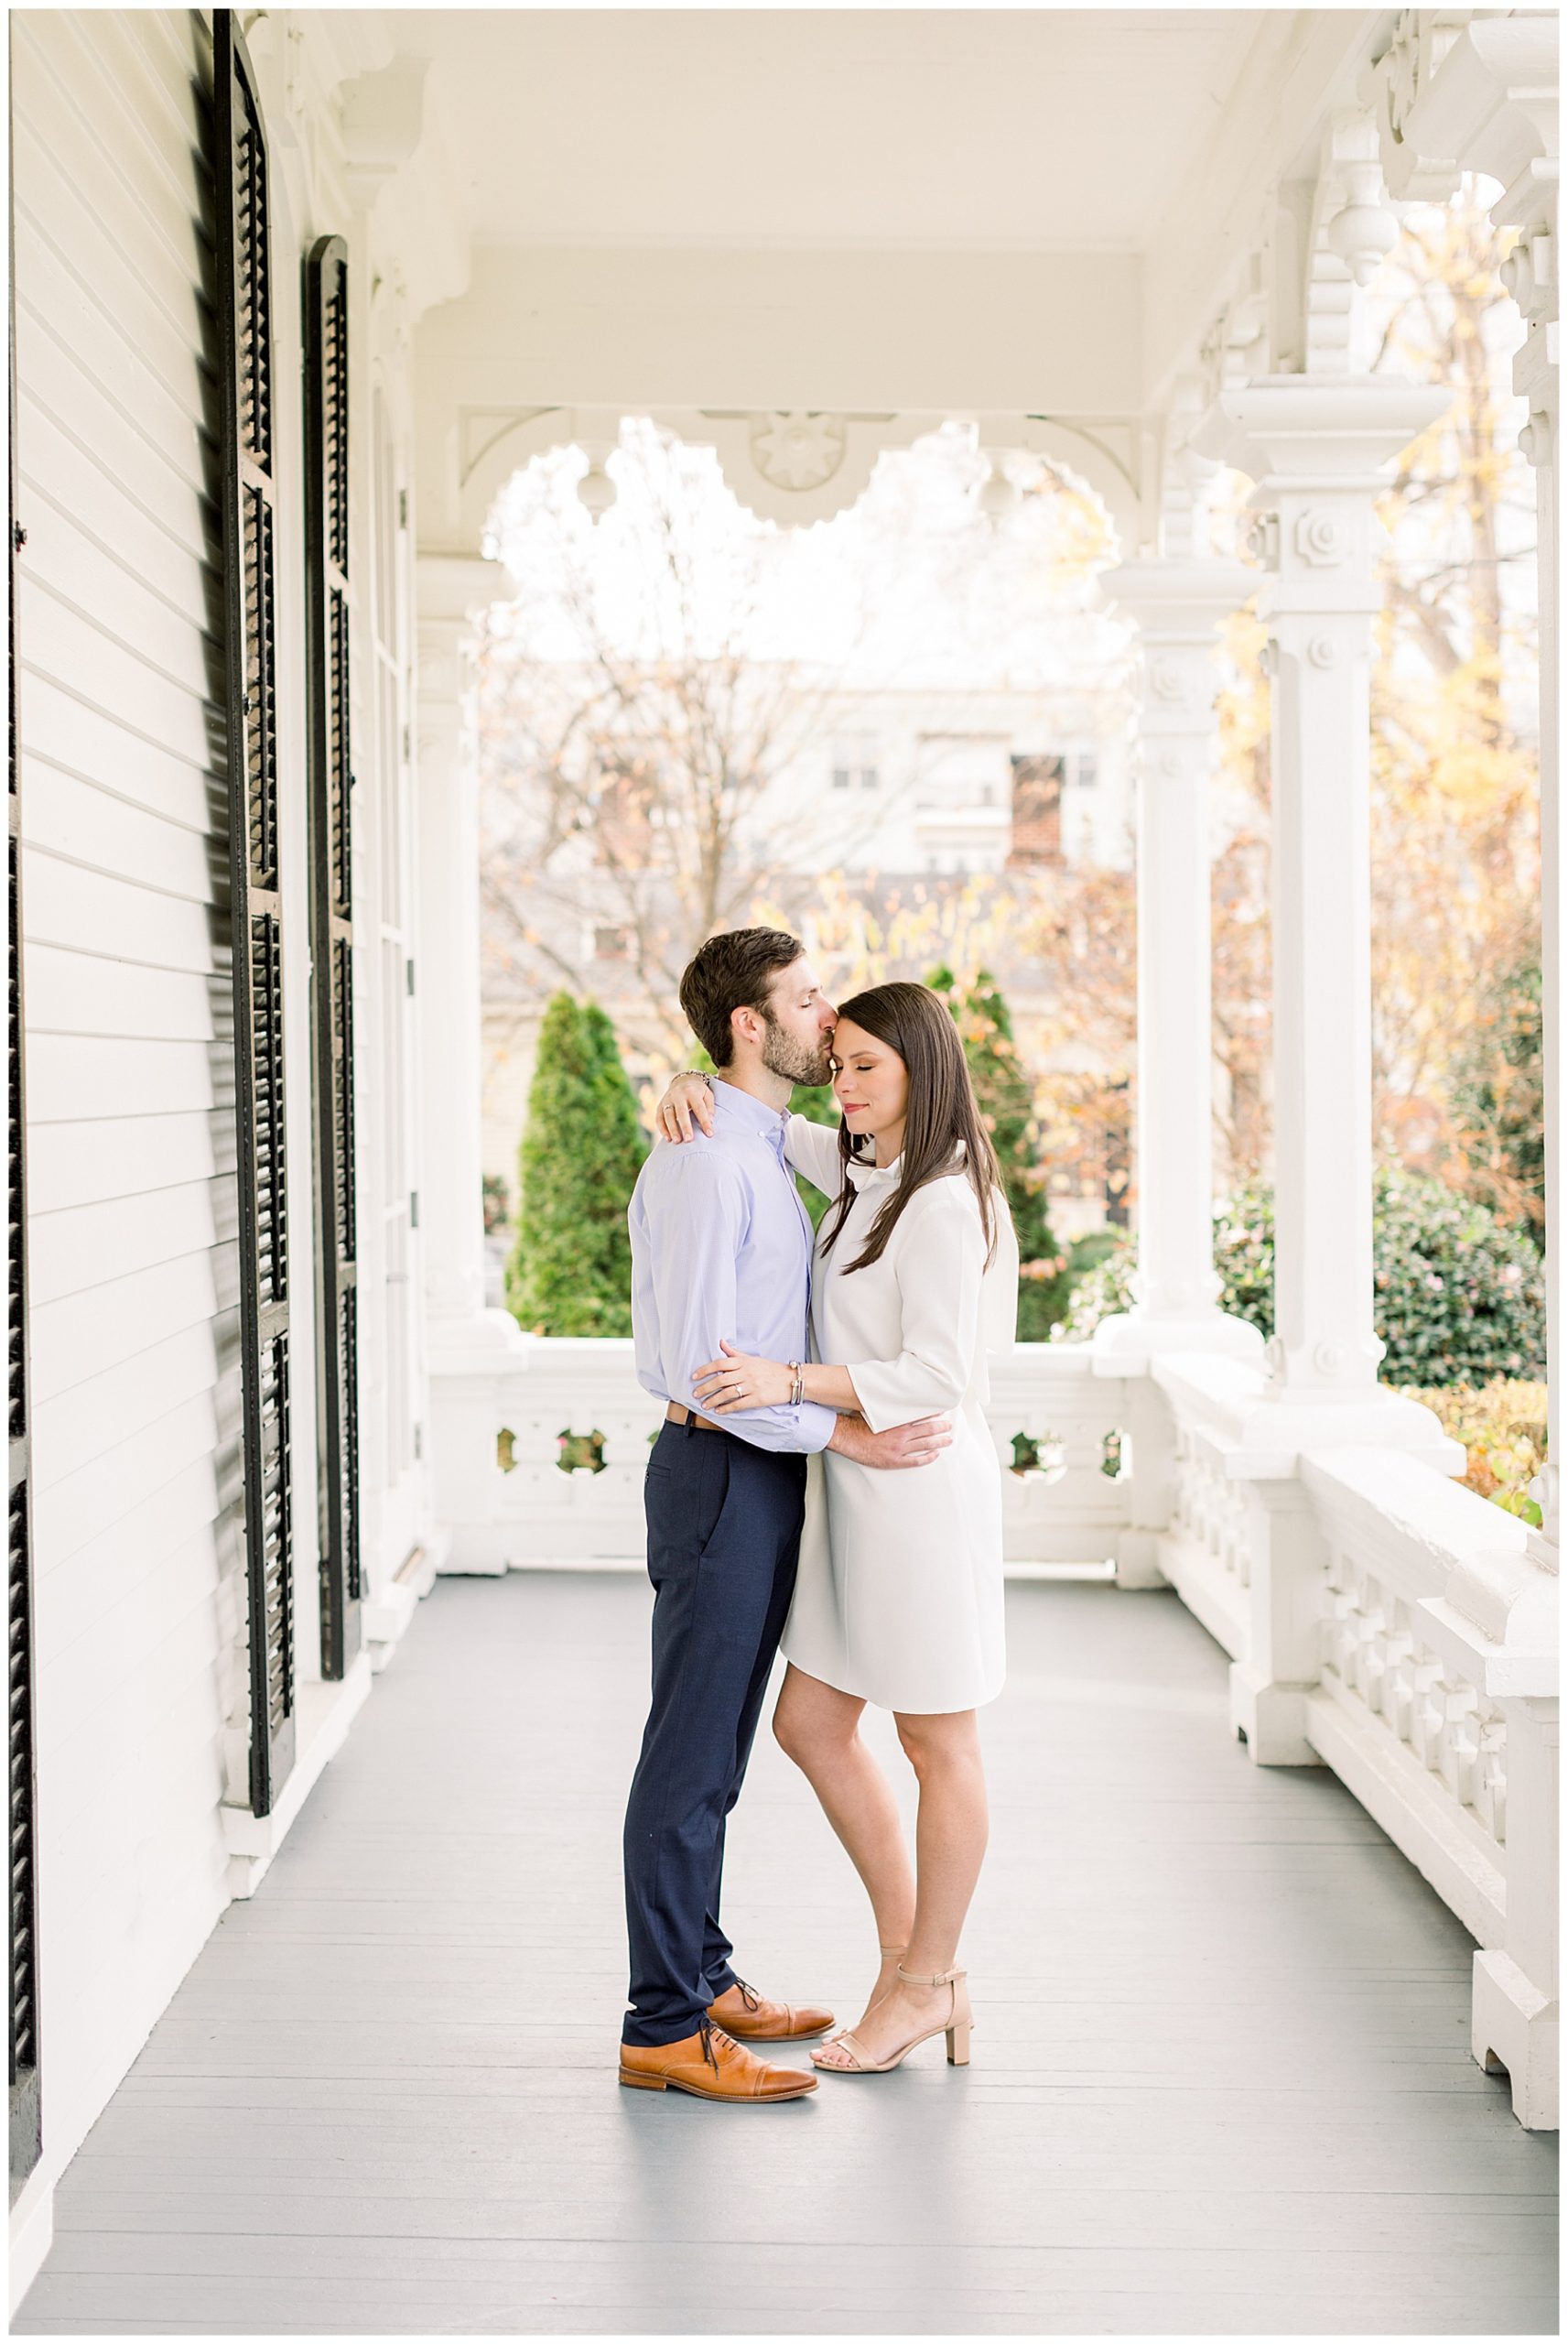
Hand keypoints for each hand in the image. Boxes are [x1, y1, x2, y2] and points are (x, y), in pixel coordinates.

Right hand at [656, 1073, 716, 1142]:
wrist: (682, 1081)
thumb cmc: (698, 1092)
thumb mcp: (707, 1094)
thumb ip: (709, 1107)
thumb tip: (710, 1121)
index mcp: (692, 1091)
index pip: (699, 1108)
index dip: (704, 1121)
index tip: (709, 1134)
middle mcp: (678, 1095)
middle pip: (681, 1112)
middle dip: (685, 1126)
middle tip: (689, 1140)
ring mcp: (667, 1100)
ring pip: (668, 1115)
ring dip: (672, 1129)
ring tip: (677, 1141)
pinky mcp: (660, 1106)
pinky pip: (659, 1118)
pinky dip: (662, 1129)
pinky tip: (668, 1139)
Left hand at [691, 1339, 790, 1412]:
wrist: (792, 1380)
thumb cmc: (772, 1369)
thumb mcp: (753, 1358)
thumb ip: (735, 1353)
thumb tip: (721, 1343)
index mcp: (744, 1362)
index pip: (720, 1364)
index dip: (705, 1370)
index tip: (694, 1376)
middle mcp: (747, 1373)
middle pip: (720, 1380)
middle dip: (705, 1387)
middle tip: (696, 1394)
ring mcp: (753, 1386)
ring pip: (727, 1393)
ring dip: (713, 1400)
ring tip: (705, 1404)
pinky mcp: (758, 1399)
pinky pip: (738, 1404)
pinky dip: (727, 1408)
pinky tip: (719, 1411)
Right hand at [828, 1412, 952, 1469]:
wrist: (847, 1438)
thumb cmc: (858, 1422)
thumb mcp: (872, 1408)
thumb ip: (885, 1404)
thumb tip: (888, 1390)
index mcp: (897, 1420)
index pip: (921, 1415)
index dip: (933, 1413)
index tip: (942, 1411)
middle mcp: (901, 1434)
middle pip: (927, 1430)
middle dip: (940, 1427)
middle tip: (949, 1425)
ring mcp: (899, 1448)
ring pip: (925, 1444)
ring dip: (939, 1442)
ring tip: (949, 1440)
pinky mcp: (895, 1460)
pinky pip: (916, 1460)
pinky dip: (927, 1457)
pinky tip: (935, 1455)